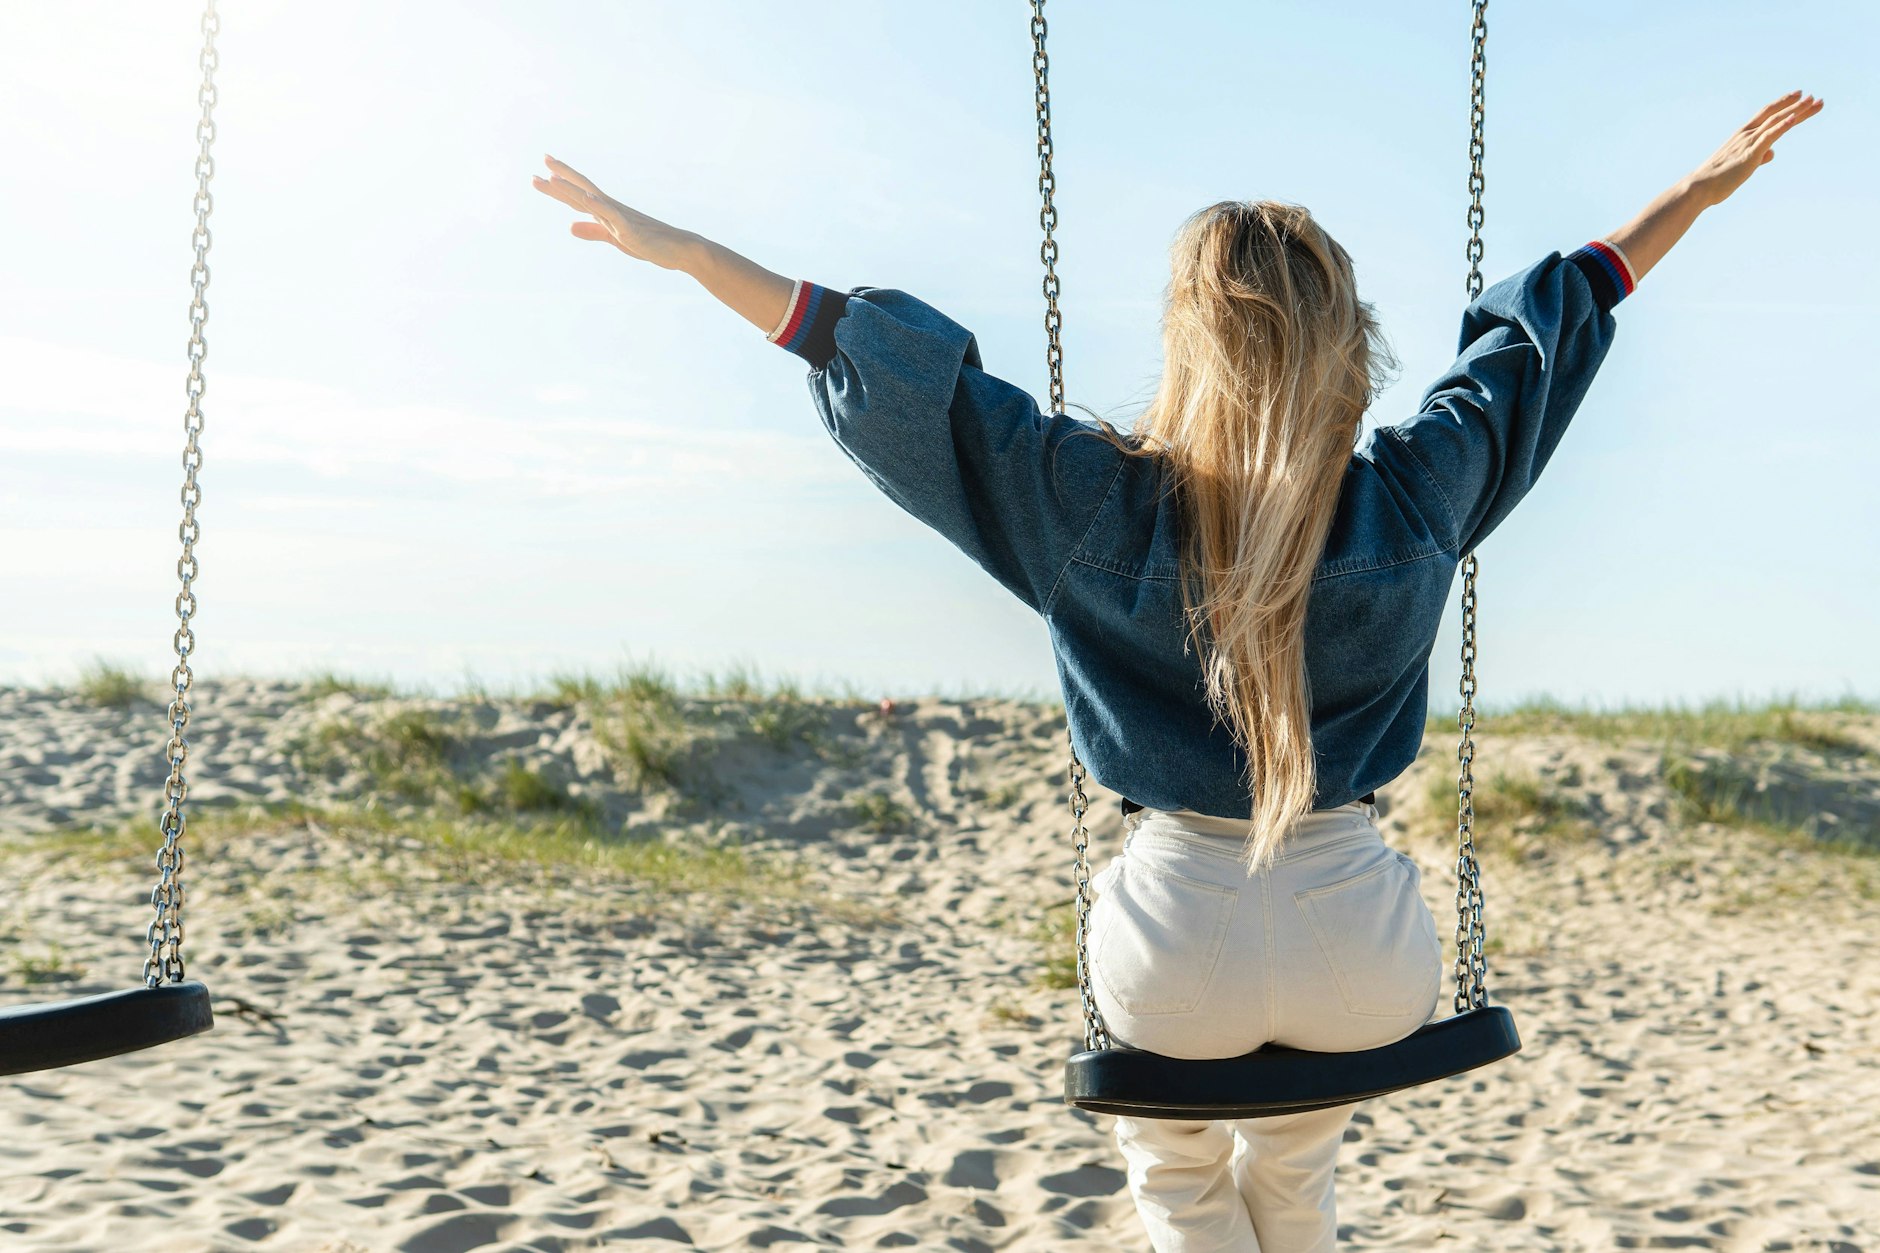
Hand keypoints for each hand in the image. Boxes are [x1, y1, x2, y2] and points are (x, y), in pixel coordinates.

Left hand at [531, 155, 697, 270]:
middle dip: (562, 176)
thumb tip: (569, 226)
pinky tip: (587, 198)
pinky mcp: (630, 230)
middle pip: (582, 189)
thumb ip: (593, 231)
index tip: (541, 173)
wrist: (679, 249)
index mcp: (606, 212)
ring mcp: (620, 217)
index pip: (578, 196)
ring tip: (552, 176)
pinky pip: (613, 216)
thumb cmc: (650, 242)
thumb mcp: (615, 239)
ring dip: (572, 188)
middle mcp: (611, 209)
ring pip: (592, 199)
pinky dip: (599, 206)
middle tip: (544, 158)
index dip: (559, 186)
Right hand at [1686, 90, 1823, 208]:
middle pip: (1775, 114)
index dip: (1783, 104)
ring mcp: (1748, 143)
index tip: (1799, 97)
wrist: (1699, 187)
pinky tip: (1794, 118)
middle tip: (1814, 98)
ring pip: (1775, 121)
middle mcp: (1746, 134)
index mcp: (1742, 136)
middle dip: (1796, 105)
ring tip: (1812, 102)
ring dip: (1796, 111)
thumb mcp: (1741, 166)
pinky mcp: (1750, 154)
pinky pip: (1769, 137)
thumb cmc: (1716, 180)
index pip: (1767, 115)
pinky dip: (1782, 126)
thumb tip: (1772, 153)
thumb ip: (1758, 157)